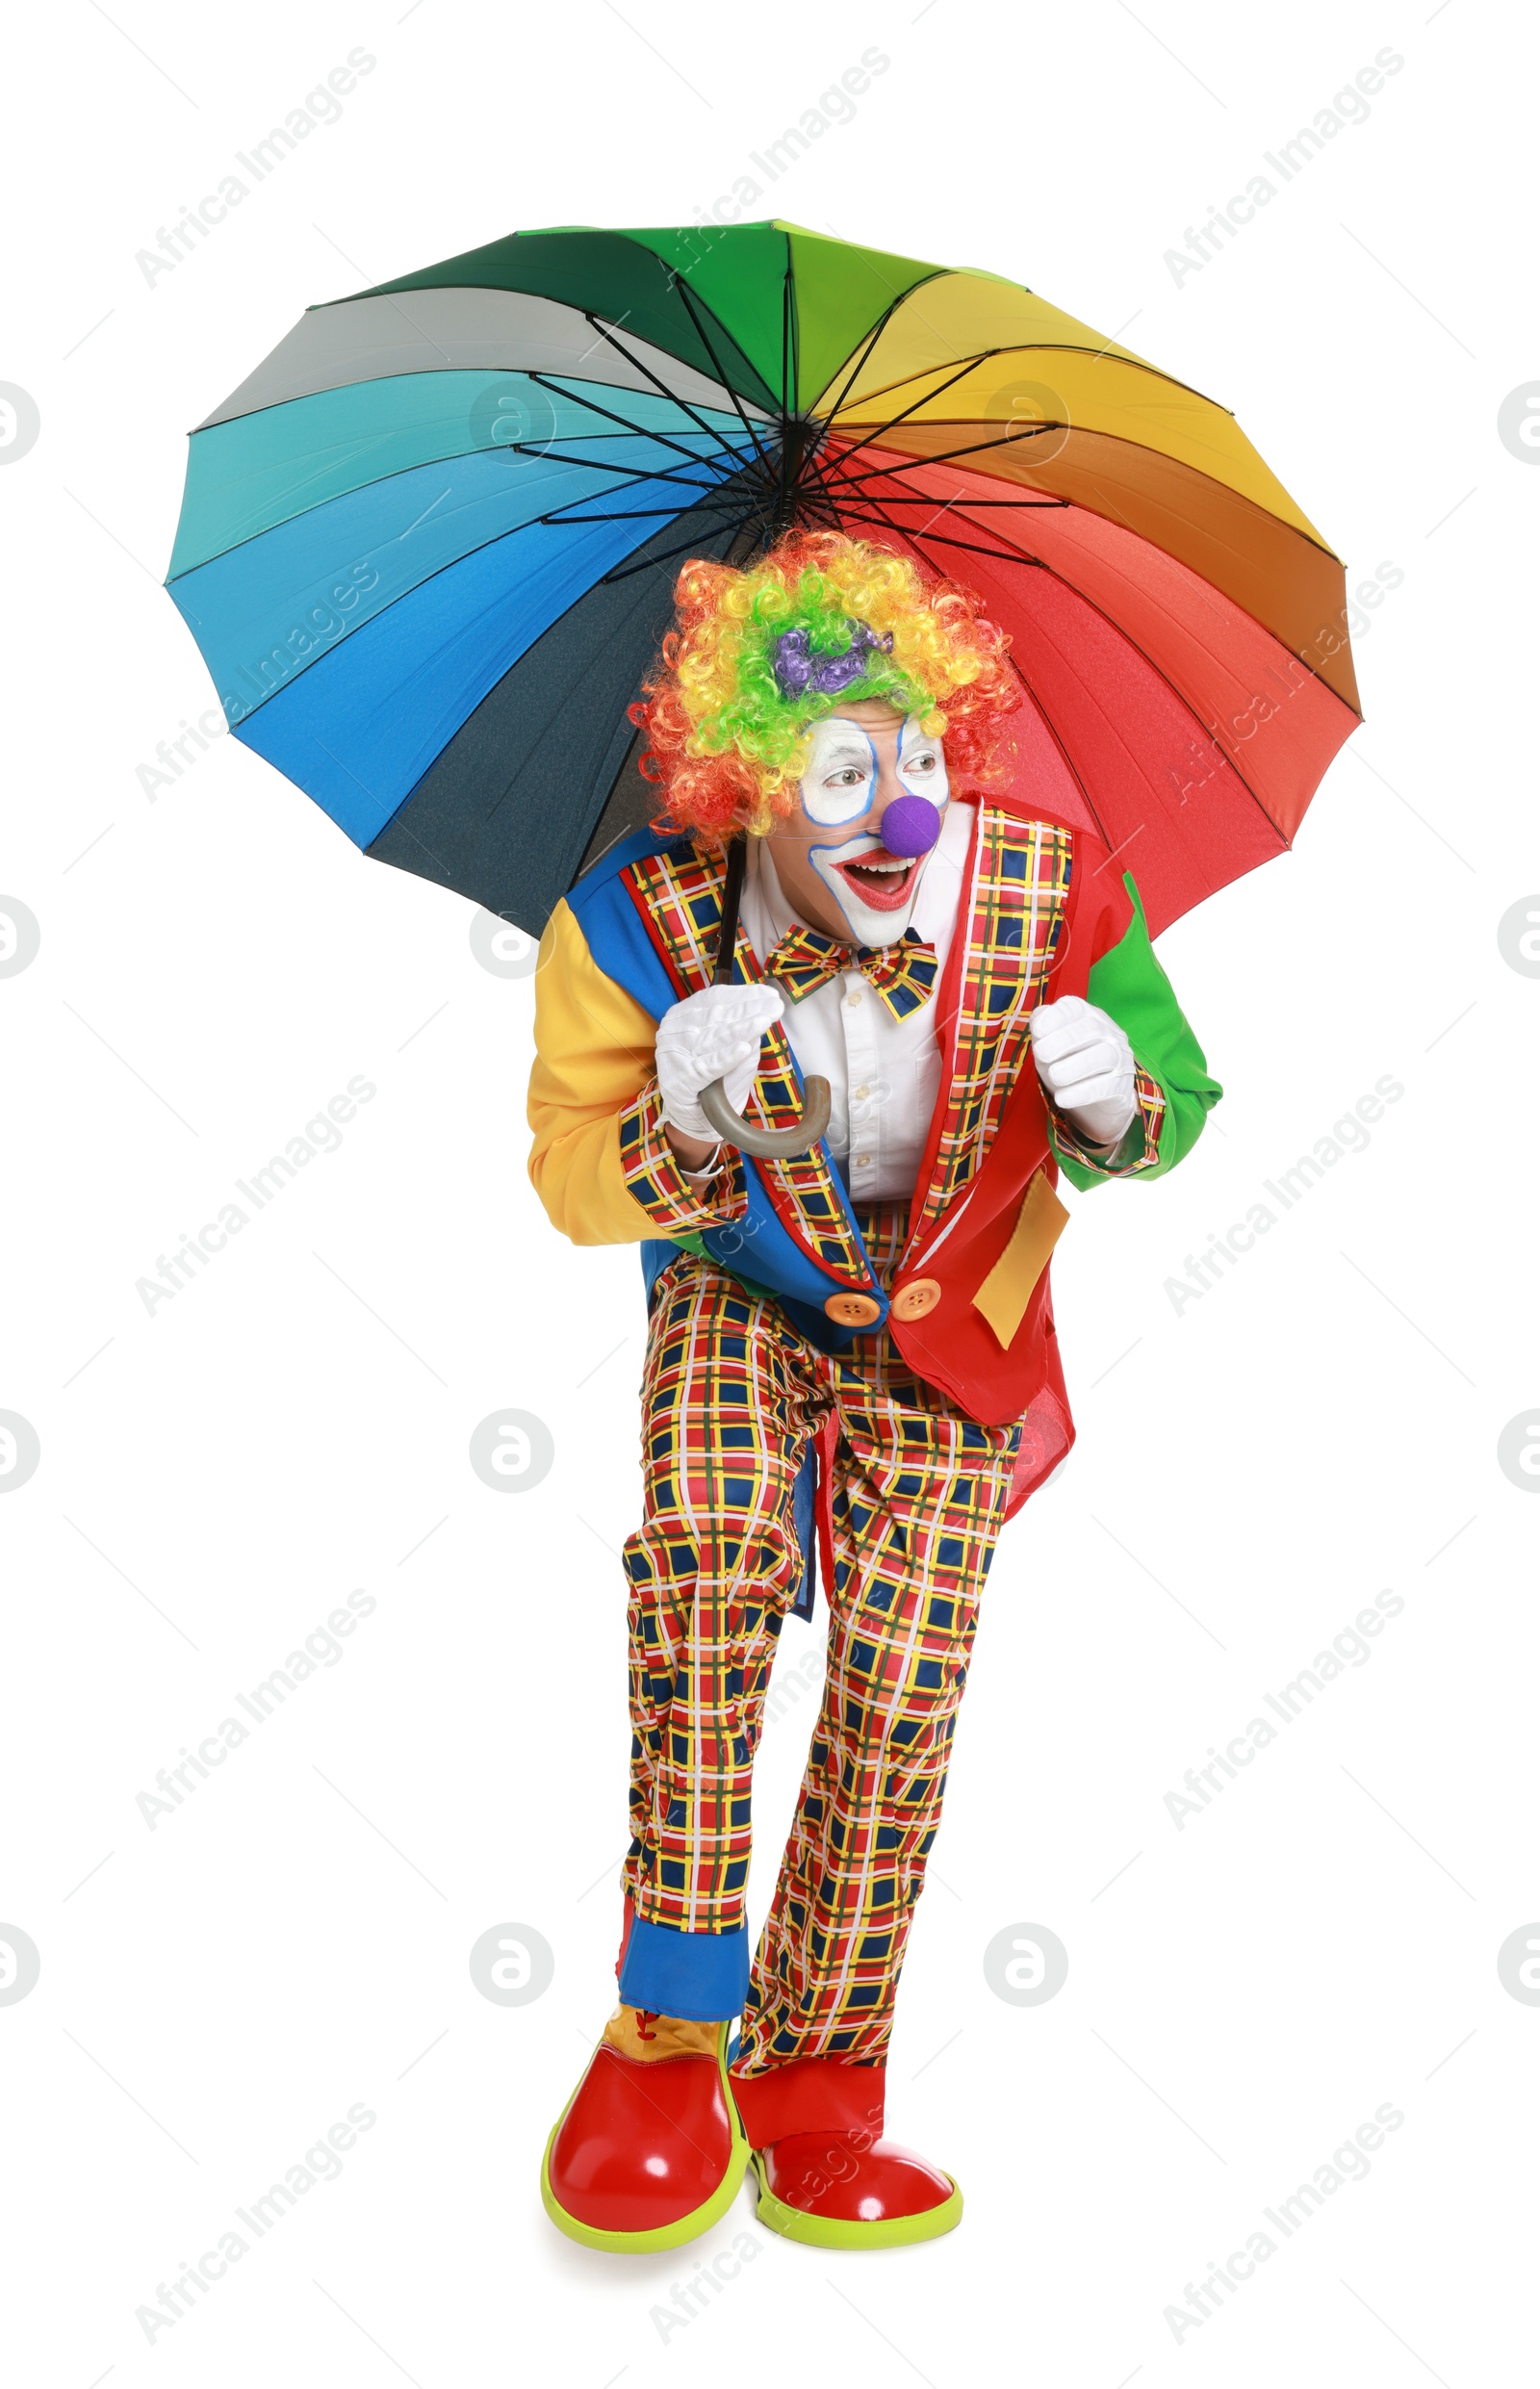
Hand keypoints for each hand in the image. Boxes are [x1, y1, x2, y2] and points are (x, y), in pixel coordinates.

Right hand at [655, 982, 783, 1144]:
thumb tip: (765, 1009)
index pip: (714, 998)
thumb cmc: (715, 1078)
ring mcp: (674, 1055)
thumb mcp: (733, 1049)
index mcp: (683, 1016)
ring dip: (741, 1029)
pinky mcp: (680, 1080)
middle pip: (716, 1015)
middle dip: (749, 1010)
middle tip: (775, 1007)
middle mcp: (674, 1031)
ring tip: (764, 1021)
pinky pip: (706, 1067)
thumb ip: (744, 1031)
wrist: (696, 1118)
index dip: (744, 995)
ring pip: (712, 1038)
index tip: (769, 995)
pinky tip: (743, 1049)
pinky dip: (725, 1058)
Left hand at [1029, 995, 1136, 1145]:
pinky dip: (1083, 1092)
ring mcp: (1119, 1058)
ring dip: (1076, 1066)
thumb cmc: (1068, 1063)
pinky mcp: (1121, 1084)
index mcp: (1087, 1017)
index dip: (1056, 1016)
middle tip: (1041, 1054)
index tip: (1037, 1031)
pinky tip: (1063, 1098)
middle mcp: (1108, 1033)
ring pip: (1104, 1055)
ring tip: (1054, 1077)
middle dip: (1064, 1040)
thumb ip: (1041, 1028)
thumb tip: (1038, 1018)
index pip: (1075, 1008)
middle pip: (1091, 1028)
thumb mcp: (1049, 1044)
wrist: (1096, 1100)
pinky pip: (1106, 1086)